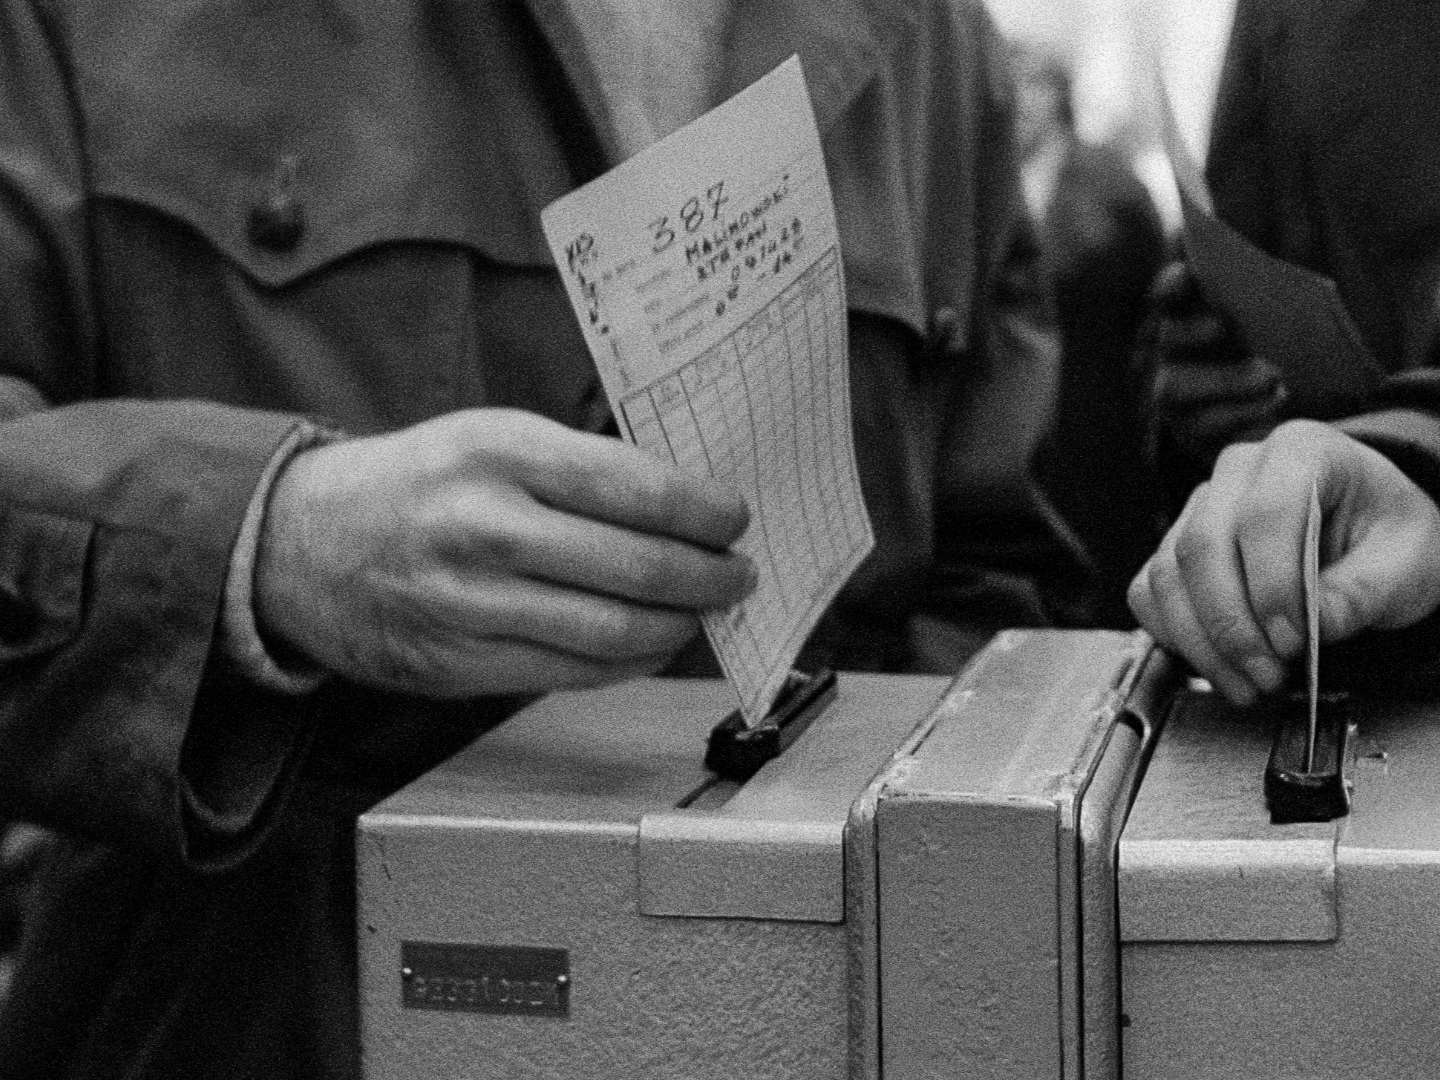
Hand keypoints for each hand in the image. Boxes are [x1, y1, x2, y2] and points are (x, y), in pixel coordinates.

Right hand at [254, 409, 755, 696]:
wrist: (300, 543)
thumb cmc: (419, 483)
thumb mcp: (489, 437)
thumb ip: (579, 468)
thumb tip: (685, 509)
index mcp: (499, 451)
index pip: (634, 488)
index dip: (703, 513)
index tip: (735, 519)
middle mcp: (485, 527)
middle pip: (636, 567)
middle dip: (708, 577)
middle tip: (738, 574)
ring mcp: (470, 604)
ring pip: (612, 631)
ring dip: (679, 626)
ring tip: (704, 612)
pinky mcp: (459, 664)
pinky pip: (573, 673)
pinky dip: (630, 661)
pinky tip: (652, 642)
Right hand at [1128, 419, 1439, 704]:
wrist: (1369, 531)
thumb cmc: (1386, 534)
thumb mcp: (1406, 562)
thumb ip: (1362, 593)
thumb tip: (1313, 629)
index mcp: (1301, 452)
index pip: (1265, 514)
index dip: (1273, 585)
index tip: (1294, 641)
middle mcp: (1238, 471)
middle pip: (1203, 545)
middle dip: (1231, 623)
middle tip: (1267, 674)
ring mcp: (1199, 507)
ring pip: (1169, 573)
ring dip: (1200, 640)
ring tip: (1246, 683)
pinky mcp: (1176, 546)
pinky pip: (1150, 592)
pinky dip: (1174, 635)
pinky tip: (1215, 665)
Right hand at [1139, 260, 1287, 498]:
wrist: (1304, 403)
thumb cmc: (1286, 346)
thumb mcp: (1280, 317)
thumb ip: (1265, 299)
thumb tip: (1267, 284)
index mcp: (1191, 315)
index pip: (1168, 295)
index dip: (1172, 284)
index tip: (1187, 273)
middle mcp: (1173, 354)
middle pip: (1168, 339)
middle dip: (1192, 331)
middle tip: (1222, 326)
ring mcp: (1176, 397)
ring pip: (1172, 387)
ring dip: (1223, 379)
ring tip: (1271, 376)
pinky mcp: (1192, 433)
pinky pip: (1204, 426)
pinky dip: (1243, 411)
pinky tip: (1277, 397)